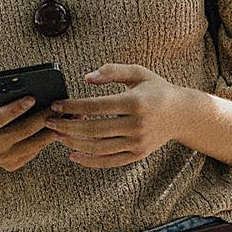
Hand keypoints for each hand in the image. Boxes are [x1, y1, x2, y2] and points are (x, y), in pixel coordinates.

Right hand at [0, 79, 63, 172]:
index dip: (16, 109)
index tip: (32, 98)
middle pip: (21, 132)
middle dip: (41, 118)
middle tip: (57, 106)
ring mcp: (1, 158)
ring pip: (32, 145)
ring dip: (50, 131)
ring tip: (63, 117)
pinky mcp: (11, 164)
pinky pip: (33, 152)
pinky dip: (46, 140)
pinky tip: (57, 128)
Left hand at [45, 64, 188, 167]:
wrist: (182, 114)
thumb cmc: (156, 90)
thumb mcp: (138, 73)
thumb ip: (112, 71)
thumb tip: (86, 78)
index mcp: (134, 102)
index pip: (96, 106)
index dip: (73, 106)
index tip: (56, 106)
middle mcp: (136, 124)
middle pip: (94, 129)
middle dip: (67, 126)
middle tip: (49, 122)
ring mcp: (137, 142)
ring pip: (99, 147)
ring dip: (74, 144)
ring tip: (57, 136)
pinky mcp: (138, 154)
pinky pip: (110, 161)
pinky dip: (90, 161)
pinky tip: (73, 155)